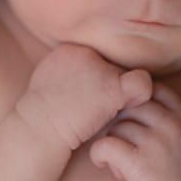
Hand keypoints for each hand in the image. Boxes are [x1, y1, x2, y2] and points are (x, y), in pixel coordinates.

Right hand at [17, 43, 151, 151]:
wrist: (38, 131)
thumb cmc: (42, 116)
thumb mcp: (48, 82)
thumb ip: (70, 73)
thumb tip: (89, 79)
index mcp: (70, 50)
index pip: (97, 59)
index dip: (96, 80)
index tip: (84, 99)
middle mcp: (86, 53)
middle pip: (112, 66)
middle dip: (109, 86)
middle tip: (97, 108)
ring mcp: (100, 69)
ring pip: (125, 75)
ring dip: (120, 93)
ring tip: (106, 113)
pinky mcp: (113, 88)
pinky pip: (141, 83)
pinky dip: (142, 95)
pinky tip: (130, 107)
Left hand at [89, 82, 180, 180]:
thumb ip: (166, 119)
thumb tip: (125, 98)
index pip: (152, 89)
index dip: (134, 102)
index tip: (131, 121)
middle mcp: (172, 126)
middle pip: (129, 106)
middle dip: (120, 124)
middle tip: (123, 147)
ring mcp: (157, 144)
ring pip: (116, 127)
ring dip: (112, 144)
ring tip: (121, 164)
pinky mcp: (140, 164)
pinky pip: (106, 145)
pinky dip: (100, 155)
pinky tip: (107, 166)